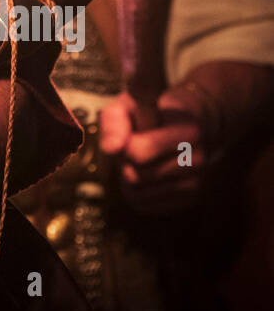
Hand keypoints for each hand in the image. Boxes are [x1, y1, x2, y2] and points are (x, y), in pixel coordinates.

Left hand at [99, 88, 211, 213]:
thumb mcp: (128, 106)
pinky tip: (145, 172)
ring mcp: (196, 183)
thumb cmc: (148, 113)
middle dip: (124, 161)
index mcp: (188, 130)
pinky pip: (143, 204)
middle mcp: (198, 159)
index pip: (138, 152)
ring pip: (137, 192)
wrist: (180, 124)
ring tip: (141, 158)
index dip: (123, 144)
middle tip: (134, 145)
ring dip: (128, 175)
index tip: (130, 131)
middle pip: (134, 175)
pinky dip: (135, 190)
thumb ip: (115, 121)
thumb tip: (111, 149)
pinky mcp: (188, 200)